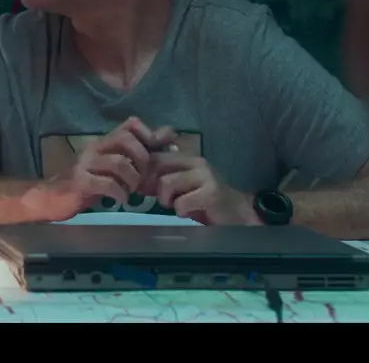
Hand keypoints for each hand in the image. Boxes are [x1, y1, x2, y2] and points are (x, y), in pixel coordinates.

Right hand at [40, 117, 176, 219]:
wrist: (51, 197)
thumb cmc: (86, 182)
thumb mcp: (112, 167)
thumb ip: (135, 154)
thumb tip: (169, 138)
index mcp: (103, 142)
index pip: (130, 124)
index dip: (148, 136)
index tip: (155, 154)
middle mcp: (94, 148)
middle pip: (126, 140)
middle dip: (142, 159)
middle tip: (142, 177)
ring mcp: (85, 164)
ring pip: (119, 163)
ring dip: (133, 180)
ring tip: (131, 191)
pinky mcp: (80, 182)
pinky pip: (107, 184)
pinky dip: (119, 194)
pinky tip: (120, 200)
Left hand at [141, 152, 258, 225]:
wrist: (236, 214)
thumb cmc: (203, 201)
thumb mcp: (178, 188)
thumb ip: (158, 181)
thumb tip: (133, 180)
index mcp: (184, 158)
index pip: (154, 155)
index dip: (143, 171)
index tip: (143, 186)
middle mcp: (194, 161)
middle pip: (156, 166)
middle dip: (153, 186)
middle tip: (164, 199)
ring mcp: (204, 175)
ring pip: (166, 183)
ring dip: (168, 200)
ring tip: (179, 205)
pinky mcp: (212, 192)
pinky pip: (182, 202)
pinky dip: (181, 211)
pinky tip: (189, 212)